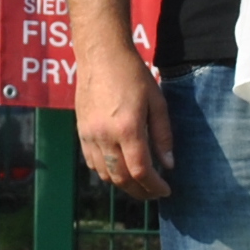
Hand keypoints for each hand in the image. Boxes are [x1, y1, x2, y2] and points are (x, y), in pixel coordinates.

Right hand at [74, 35, 172, 199]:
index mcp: (128, 128)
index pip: (141, 171)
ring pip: (105, 175)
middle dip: (140, 191)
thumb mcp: (157, 102)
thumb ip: (163, 135)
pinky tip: (119, 168)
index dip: (154, 186)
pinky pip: (92, 163)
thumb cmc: (133, 75)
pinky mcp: (81, 132)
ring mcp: (90, 135)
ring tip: (139, 182)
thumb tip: (168, 165)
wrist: (101, 56)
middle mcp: (105, 136)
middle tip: (154, 192)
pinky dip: (107, 172)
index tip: (166, 191)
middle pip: (121, 179)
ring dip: (123, 184)